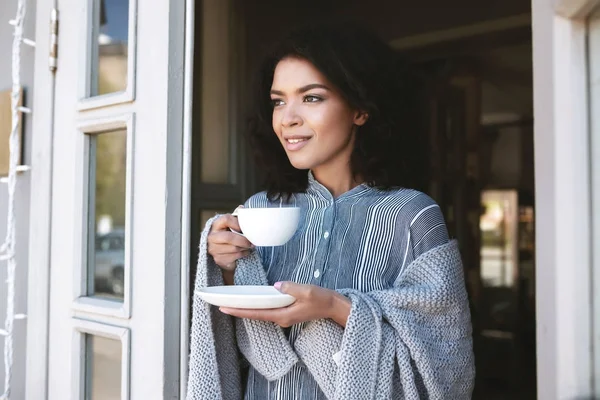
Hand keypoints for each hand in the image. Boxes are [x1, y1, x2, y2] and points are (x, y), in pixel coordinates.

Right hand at [207, 210, 253, 283]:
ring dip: (244, 247)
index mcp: (215, 225)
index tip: (244, 227)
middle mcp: (211, 237)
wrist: (223, 254)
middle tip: (251, 241)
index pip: (226, 219)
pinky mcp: (218, 259)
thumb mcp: (231, 225)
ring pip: (234, 248)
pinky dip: (243, 254)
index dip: (237, 223)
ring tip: (248, 246)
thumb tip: (242, 208)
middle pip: (229, 237)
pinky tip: (244, 252)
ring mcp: (213, 249)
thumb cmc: (229, 236)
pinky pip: (235, 256)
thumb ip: (236, 217)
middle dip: (243, 240)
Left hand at [220, 282, 351, 327]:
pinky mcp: (286, 312)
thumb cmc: (322, 299)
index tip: (225, 308)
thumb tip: (276, 286)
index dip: (240, 311)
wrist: (333, 306)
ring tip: (231, 304)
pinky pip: (267, 310)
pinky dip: (256, 307)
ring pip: (260, 313)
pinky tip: (250, 302)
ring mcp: (283, 316)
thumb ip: (291, 288)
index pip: (256, 314)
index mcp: (283, 315)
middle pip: (255, 315)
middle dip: (238, 311)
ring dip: (246, 309)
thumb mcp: (308, 291)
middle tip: (220, 306)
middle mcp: (281, 319)